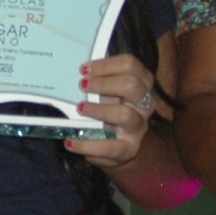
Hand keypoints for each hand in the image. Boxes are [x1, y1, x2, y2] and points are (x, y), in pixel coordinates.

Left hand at [67, 52, 159, 169]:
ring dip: (99, 110)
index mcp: (140, 83)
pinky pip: (110, 147)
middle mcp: (145, 104)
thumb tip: (76, 71)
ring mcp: (139, 127)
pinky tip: (70, 142)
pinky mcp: (129, 149)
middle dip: (104, 83)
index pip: (130, 65)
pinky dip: (87, 145)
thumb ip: (96, 80)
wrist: (115, 145)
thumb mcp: (104, 92)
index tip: (84, 69)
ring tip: (80, 108)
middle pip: (132, 85)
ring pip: (125, 115)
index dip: (107, 65)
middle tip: (82, 85)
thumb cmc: (107, 109)